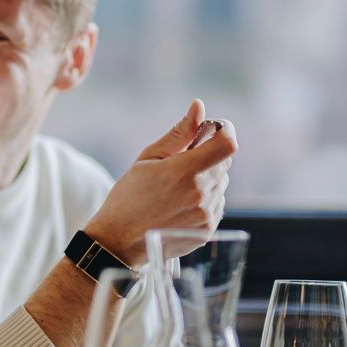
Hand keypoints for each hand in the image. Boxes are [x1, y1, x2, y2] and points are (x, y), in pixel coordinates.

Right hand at [84, 99, 236, 263]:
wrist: (119, 240)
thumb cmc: (129, 196)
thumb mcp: (148, 158)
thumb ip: (179, 133)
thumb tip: (199, 107)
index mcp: (183, 172)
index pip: (227, 144)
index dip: (225, 131)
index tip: (214, 129)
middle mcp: (199, 194)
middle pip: (224, 163)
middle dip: (208, 157)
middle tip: (181, 164)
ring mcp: (205, 215)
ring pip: (221, 184)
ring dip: (206, 179)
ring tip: (176, 189)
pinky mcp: (207, 230)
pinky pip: (217, 204)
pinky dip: (204, 199)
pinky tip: (179, 205)